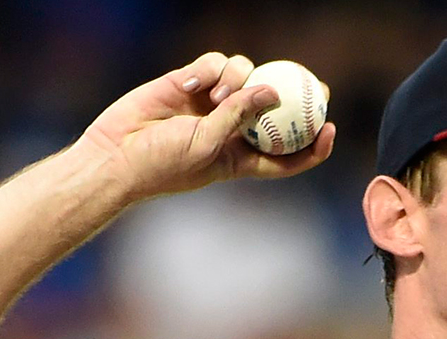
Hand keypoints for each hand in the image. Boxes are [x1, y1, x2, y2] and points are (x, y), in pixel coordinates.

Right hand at [75, 52, 336, 200]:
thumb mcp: (207, 146)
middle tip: (317, 85)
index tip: (331, 129)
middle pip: (275, 108)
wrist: (115, 155)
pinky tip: (191, 84)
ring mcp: (211, 104)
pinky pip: (213, 64)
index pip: (286, 155)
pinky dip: (208, 70)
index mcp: (241, 158)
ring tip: (216, 96)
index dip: (312, 145)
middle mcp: (231, 129)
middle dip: (299, 95)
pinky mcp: (189, 82)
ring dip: (238, 79)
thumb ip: (239, 116)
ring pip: (245, 76)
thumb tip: (273, 90)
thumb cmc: (162, 165)